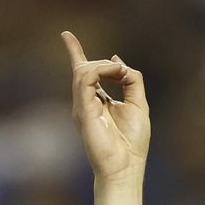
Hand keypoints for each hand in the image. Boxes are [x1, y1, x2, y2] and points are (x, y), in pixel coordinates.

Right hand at [61, 31, 149, 180]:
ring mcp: (82, 106)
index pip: (84, 73)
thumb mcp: (138, 104)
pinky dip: (101, 70)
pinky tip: (116, 72)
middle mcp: (86, 103)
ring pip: (85, 71)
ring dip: (105, 65)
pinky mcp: (82, 111)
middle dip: (104, 63)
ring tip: (120, 70)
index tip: (66, 35)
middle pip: (85, 68)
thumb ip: (132, 81)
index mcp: (98, 102)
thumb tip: (119, 61)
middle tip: (122, 69)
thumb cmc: (133, 144)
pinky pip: (85, 79)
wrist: (126, 169)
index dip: (75, 52)